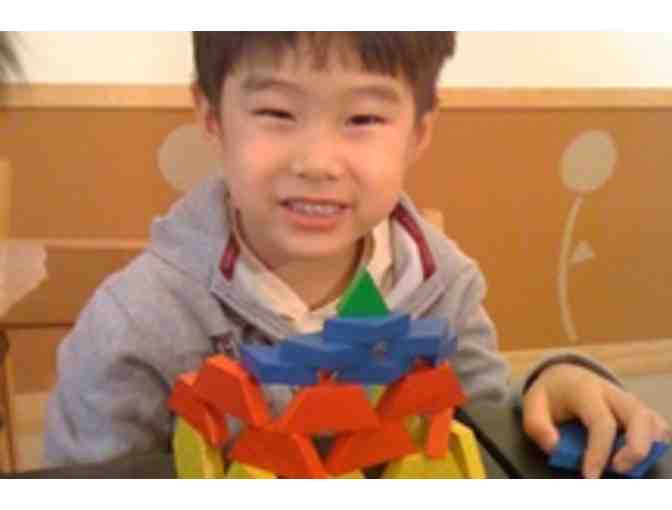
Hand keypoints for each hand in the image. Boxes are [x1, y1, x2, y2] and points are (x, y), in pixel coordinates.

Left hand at [522, 363, 670, 477]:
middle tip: (618, 470)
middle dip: (636, 448)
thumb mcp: (532, 406)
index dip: (599, 452)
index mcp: (585, 390)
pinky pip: (657, 425)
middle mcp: (612, 393)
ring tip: (626, 465)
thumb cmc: (550, 396)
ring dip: (647, 447)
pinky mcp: (637, 408)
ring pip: (652, 421)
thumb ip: (537, 426)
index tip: (590, 476)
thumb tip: (554, 446)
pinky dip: (655, 443)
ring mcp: (628, 400)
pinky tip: (637, 456)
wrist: (564, 376)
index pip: (602, 422)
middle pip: (638, 417)